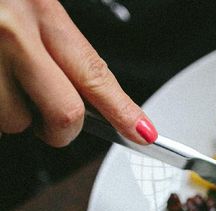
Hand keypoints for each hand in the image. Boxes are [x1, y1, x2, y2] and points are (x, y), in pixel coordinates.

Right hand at [0, 0, 156, 145]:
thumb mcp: (26, 2)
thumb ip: (53, 44)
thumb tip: (88, 98)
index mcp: (38, 8)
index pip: (95, 73)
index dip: (124, 111)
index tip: (143, 133)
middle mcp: (9, 32)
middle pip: (63, 114)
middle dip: (60, 129)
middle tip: (51, 122)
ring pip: (13, 122)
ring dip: (9, 114)